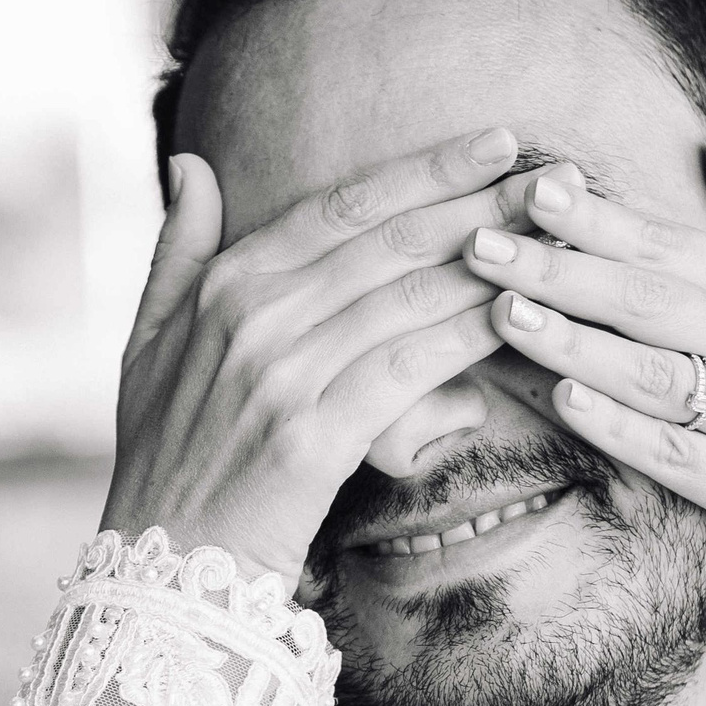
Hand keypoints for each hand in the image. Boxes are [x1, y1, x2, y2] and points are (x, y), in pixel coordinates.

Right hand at [105, 129, 570, 594]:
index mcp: (225, 285)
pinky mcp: (312, 438)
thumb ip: (179, 248)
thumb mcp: (148, 340)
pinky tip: (518, 319)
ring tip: (555, 240)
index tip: (494, 144)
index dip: (426, 171)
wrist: (165, 561)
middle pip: (389, 242)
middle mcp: (252, 318)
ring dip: (490, 265)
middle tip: (556, 178)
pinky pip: (405, 372)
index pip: (342, 207)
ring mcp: (280, 377)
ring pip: (406, 300)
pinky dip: (465, 340)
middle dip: (481, 204)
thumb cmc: (167, 454)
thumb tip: (192, 162)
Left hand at [457, 124, 705, 569]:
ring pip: (652, 376)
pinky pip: (672, 454)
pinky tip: (561, 398)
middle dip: (561, 272)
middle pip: (650, 303)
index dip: (602, 218)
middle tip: (480, 245)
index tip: (535, 188)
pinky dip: (617, 427)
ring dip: (574, 343)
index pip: (674, 246)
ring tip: (502, 313)